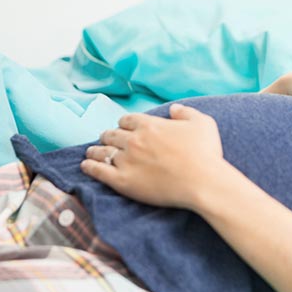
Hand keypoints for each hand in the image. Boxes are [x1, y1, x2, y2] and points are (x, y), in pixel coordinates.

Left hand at [81, 103, 241, 210]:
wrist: (202, 182)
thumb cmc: (206, 153)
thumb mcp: (203, 123)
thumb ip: (186, 112)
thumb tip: (174, 109)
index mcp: (149, 124)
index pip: (127, 119)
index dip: (124, 123)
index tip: (124, 127)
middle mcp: (133, 140)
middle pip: (111, 134)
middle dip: (108, 136)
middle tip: (107, 140)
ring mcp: (126, 160)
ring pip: (102, 151)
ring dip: (95, 150)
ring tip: (91, 152)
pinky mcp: (122, 181)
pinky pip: (98, 171)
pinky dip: (89, 167)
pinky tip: (86, 165)